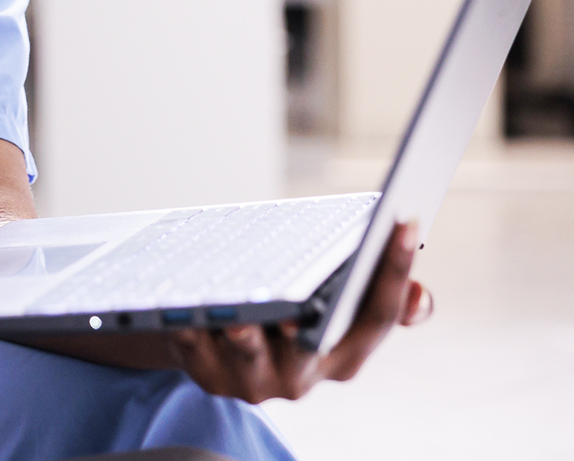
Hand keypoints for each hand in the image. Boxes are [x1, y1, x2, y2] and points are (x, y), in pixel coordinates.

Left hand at [169, 221, 435, 402]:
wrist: (223, 339)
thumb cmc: (292, 310)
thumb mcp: (337, 306)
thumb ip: (378, 300)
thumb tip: (418, 296)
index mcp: (345, 355)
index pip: (380, 316)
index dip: (395, 271)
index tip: (403, 220)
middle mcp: (304, 376)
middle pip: (310, 349)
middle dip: (308, 330)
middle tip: (302, 307)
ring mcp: (255, 380)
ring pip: (249, 356)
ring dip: (244, 335)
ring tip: (238, 313)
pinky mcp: (207, 375)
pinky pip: (195, 352)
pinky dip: (190, 330)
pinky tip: (183, 309)